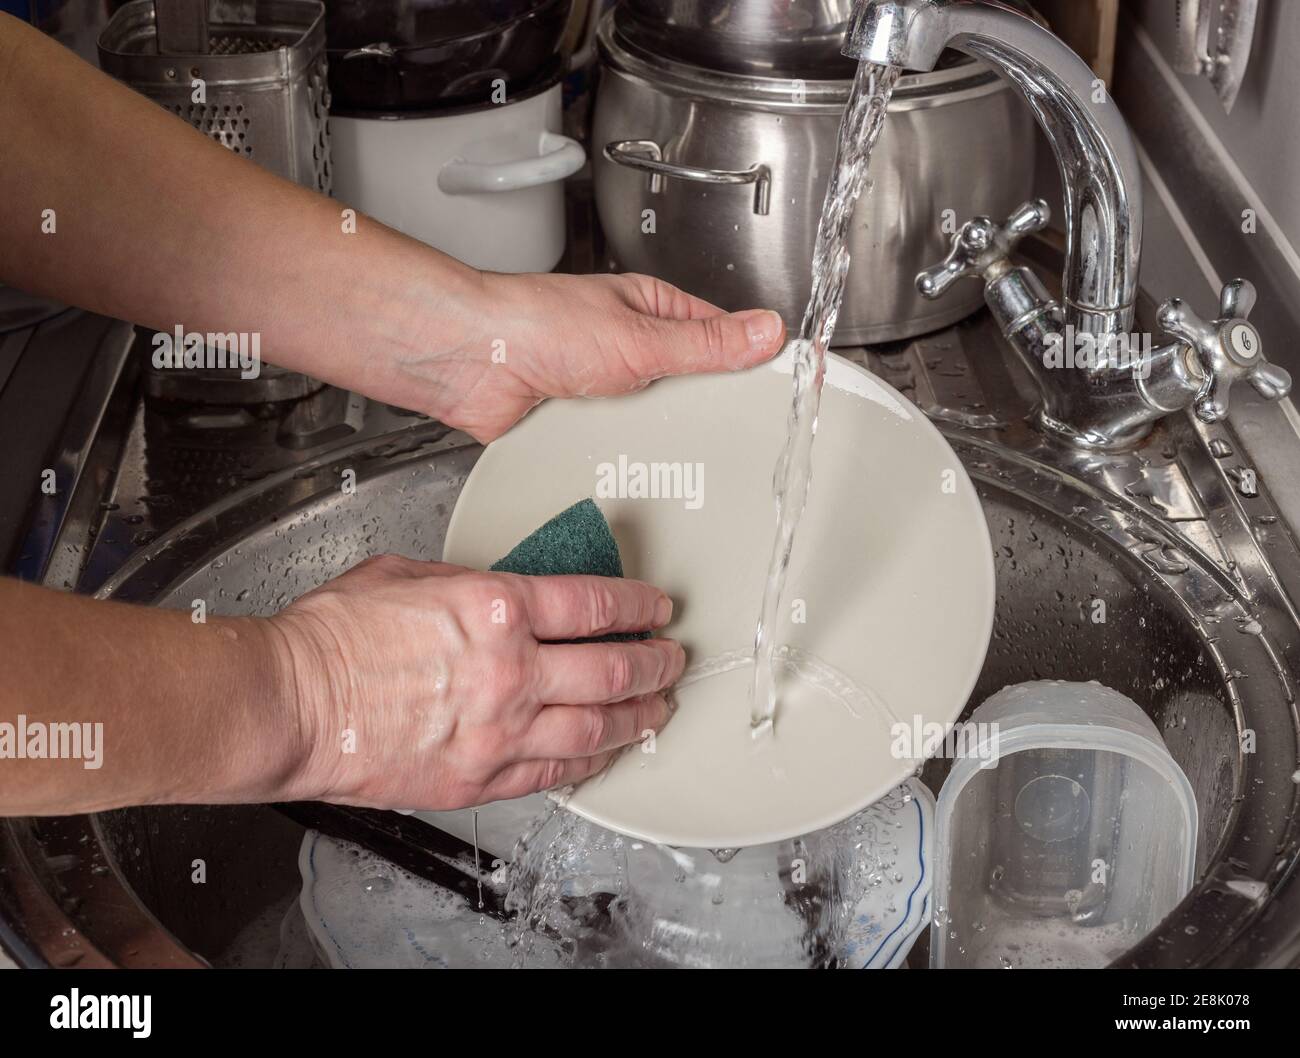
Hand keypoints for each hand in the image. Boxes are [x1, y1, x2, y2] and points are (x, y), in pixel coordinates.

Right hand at [267, 554, 682, 809]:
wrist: (291, 704)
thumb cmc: (333, 638)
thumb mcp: (408, 573)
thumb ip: (470, 583)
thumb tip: (501, 591)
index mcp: (496, 608)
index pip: (594, 604)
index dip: (638, 603)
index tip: (655, 605)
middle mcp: (510, 671)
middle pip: (613, 668)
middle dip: (656, 662)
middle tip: (673, 657)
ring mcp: (500, 731)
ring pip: (598, 727)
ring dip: (639, 716)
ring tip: (659, 708)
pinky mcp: (480, 778)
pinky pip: (556, 773)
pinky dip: (591, 762)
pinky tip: (607, 753)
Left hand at [418, 272, 786, 440]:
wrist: (469, 362)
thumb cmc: (535, 324)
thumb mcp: (639, 336)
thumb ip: (705, 342)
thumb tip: (765, 330)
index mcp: (651, 310)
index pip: (721, 333)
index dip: (754, 358)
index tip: (788, 383)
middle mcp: (628, 347)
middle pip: (690, 385)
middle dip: (704, 410)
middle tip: (736, 436)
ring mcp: (604, 387)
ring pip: (654, 422)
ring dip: (659, 438)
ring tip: (684, 459)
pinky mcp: (578, 424)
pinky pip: (617, 447)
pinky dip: (623, 458)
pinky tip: (638, 471)